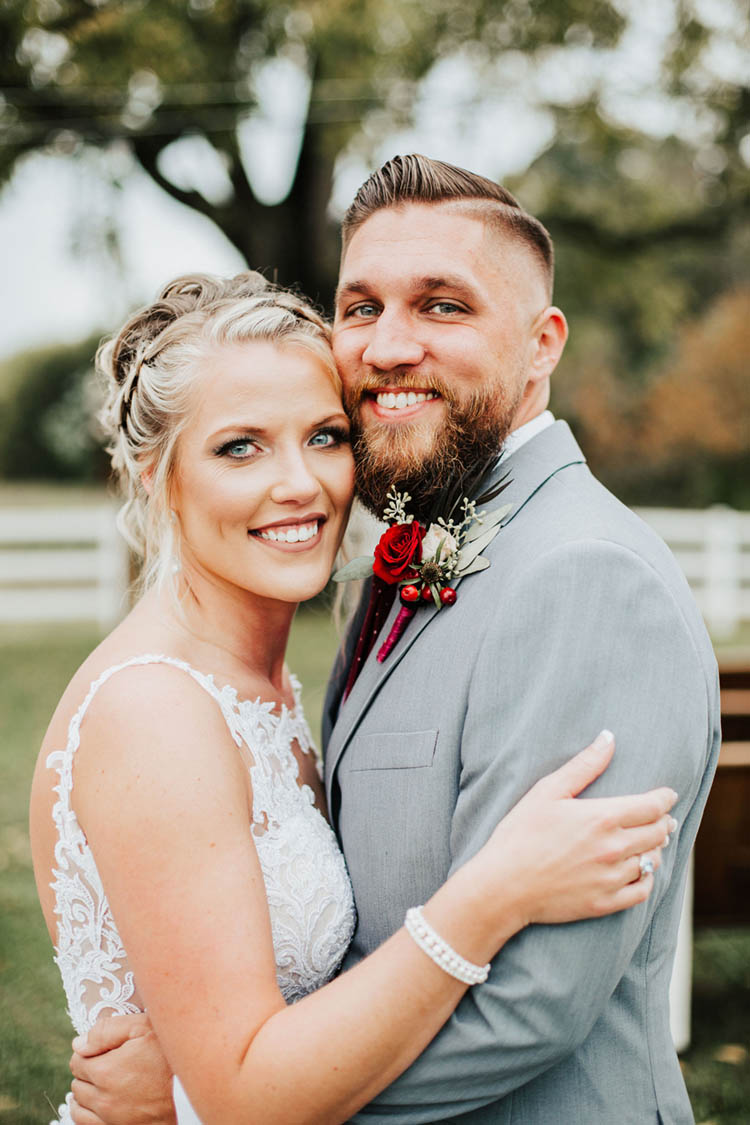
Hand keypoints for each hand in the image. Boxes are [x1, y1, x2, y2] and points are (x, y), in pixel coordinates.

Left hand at [69, 1012, 175, 1124]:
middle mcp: (102, 1099)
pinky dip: (87, 1113)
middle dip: (89, 1072)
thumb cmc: (170, 1056)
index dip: (90, 1051)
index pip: (77, 1060)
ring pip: (78, 1106)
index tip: (106, 1050)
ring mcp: (108, 1119)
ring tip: (104, 1084)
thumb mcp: (143, 1028)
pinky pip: (85, 1124)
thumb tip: (78, 1044)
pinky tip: (100, 1104)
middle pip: (77, 1082)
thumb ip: (106, 1030)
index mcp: (105, 1071)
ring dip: (86, 1094)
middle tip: (110, 1064)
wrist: (192, 1089)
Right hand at [476, 731, 677, 929]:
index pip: (652, 806)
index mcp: (602, 818)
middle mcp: (614, 848)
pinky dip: (647, 878)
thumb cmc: (520, 833)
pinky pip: (642, 891)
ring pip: (652, 860)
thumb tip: (609, 738)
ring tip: (650, 842)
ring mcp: (612, 878)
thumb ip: (583, 765)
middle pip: (658, 832)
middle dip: (663, 822)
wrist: (503, 885)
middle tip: (663, 818)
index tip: (668, 795)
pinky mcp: (606, 903)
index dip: (665, 798)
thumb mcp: (547, 791)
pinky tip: (640, 871)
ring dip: (655, 848)